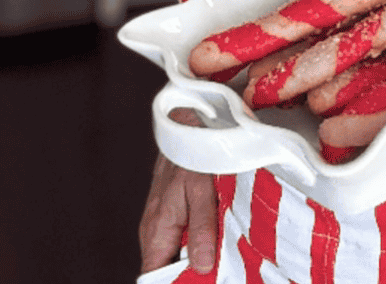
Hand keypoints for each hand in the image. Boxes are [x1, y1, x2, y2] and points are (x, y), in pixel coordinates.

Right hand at [139, 110, 217, 276]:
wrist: (189, 121)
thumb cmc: (193, 153)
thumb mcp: (201, 190)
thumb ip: (201, 229)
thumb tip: (201, 267)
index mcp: (156, 232)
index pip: (155, 278)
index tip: (203, 283)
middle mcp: (154, 231)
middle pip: (168, 268)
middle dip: (192, 274)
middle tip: (223, 271)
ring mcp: (163, 221)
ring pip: (178, 252)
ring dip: (200, 257)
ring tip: (227, 258)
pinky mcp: (174, 211)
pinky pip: (183, 236)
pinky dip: (201, 240)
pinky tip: (221, 236)